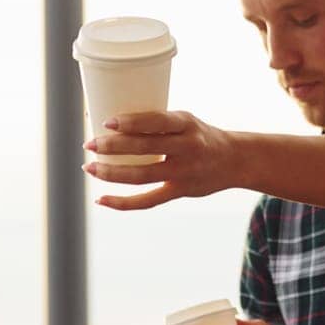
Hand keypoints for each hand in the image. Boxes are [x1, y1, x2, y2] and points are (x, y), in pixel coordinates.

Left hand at [83, 110, 242, 210]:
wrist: (235, 160)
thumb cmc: (199, 136)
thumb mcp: (185, 122)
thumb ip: (156, 125)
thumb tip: (108, 124)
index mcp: (187, 124)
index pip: (157, 122)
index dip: (131, 122)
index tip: (107, 122)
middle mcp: (188, 147)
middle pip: (145, 148)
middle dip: (113, 146)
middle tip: (90, 144)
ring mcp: (185, 171)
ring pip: (142, 175)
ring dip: (112, 173)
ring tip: (90, 168)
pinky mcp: (181, 191)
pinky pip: (148, 200)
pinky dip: (123, 202)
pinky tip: (102, 199)